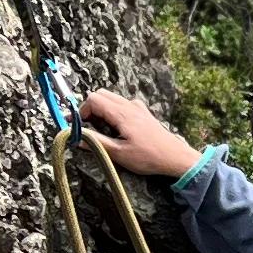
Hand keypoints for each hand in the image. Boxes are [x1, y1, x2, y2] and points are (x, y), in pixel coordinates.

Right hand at [77, 88, 200, 178]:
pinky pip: (121, 104)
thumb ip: (96, 143)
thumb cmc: (149, 157)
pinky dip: (112, 111)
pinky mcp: (142, 112)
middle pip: (100, 94)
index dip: (81, 111)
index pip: (93, 99)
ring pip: (111, 98)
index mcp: (122, 113)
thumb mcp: (119, 154)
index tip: (79, 126)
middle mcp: (130, 105)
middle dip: (89, 109)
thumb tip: (77, 137)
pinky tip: (116, 129)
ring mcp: (137, 107)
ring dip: (101, 110)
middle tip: (88, 127)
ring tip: (101, 130)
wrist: (175, 157)